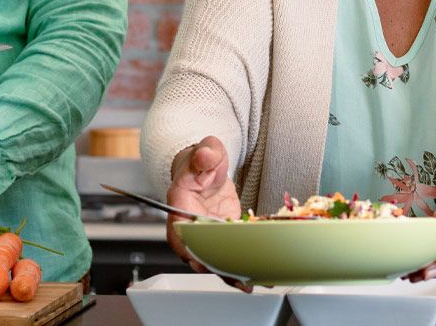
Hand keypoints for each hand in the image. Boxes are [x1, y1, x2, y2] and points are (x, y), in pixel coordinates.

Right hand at [165, 137, 245, 289]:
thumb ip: (206, 153)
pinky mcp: (220, 238)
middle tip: (235, 277)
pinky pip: (227, 255)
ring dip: (230, 274)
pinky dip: (240, 267)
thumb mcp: (206, 151)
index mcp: (180, 206)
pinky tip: (256, 276)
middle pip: (197, 254)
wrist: (206, 170)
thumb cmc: (201, 163)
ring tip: (250, 284)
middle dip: (215, 268)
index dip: (190, 249)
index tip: (201, 262)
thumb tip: (205, 156)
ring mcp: (205, 235)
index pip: (179, 232)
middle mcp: (190, 227)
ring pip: (212, 260)